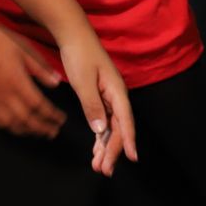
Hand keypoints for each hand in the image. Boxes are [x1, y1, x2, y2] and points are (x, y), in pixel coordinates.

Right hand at [0, 23, 65, 137]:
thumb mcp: (23, 49)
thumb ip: (40, 68)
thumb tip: (57, 83)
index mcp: (18, 83)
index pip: (40, 107)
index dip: (52, 116)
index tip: (61, 119)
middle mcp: (5, 97)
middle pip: (28, 120)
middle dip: (43, 128)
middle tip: (54, 132)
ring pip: (11, 125)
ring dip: (27, 131)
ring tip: (38, 132)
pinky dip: (6, 127)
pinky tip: (13, 126)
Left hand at [57, 36, 137, 175]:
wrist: (73, 34)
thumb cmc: (79, 55)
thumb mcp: (83, 81)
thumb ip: (92, 106)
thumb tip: (101, 130)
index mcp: (116, 91)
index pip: (125, 121)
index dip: (128, 141)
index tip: (132, 158)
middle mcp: (116, 96)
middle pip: (119, 128)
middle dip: (113, 150)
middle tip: (104, 170)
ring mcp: (109, 96)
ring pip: (111, 127)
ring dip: (105, 146)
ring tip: (98, 166)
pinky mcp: (100, 96)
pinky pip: (104, 120)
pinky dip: (100, 136)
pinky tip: (96, 148)